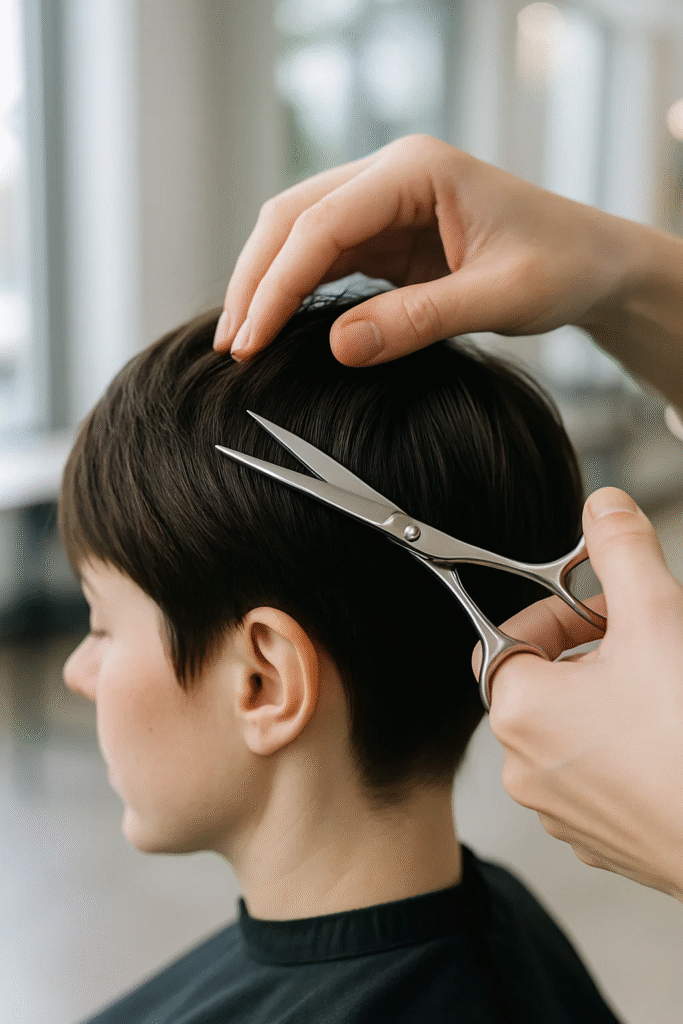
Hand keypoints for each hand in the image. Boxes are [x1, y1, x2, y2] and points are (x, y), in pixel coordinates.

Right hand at [215, 134, 632, 363]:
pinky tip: (276, 326)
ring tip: (240, 341)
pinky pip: (324, 258)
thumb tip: (339, 347)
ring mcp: (385, 203)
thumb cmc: (560, 265)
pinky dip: (295, 291)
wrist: (592, 262)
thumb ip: (420, 321)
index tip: (251, 338)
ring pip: (298, 235)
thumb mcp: (499, 298)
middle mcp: (391, 176)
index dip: (278, 283)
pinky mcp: (386, 235)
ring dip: (267, 285)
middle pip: (292, 218)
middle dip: (256, 280)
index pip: (321, 222)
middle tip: (231, 345)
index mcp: (416, 170)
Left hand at [484, 487, 682, 900]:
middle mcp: (526, 767)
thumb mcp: (657, 617)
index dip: (556, 611)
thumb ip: (621, 550)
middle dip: (592, 650)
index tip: (604, 607)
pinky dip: (625, 748)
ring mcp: (563, 811)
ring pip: (573, 729)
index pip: (506, 638)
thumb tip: (602, 506)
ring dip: (610, 697)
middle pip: (541, 682)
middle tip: (647, 638)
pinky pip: (599, 775)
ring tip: (665, 686)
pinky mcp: (604, 840)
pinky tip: (670, 738)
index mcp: (519, 711)